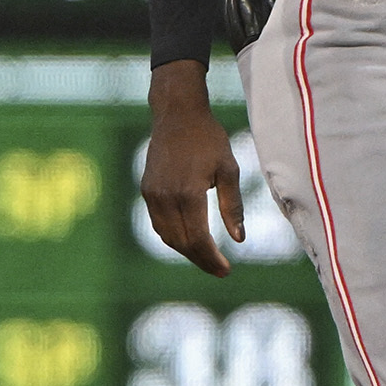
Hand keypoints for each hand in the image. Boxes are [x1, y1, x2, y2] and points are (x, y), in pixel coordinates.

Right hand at [140, 59, 246, 277]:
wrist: (176, 115)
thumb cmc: (209, 139)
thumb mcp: (229, 170)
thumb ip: (233, 207)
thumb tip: (239, 240)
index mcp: (188, 194)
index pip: (198, 239)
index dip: (212, 259)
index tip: (226, 270)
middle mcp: (165, 198)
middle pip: (181, 243)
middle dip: (201, 260)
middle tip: (220, 270)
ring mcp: (152, 195)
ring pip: (167, 236)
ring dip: (186, 251)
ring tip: (206, 257)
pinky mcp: (146, 190)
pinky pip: (158, 223)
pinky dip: (173, 236)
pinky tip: (189, 238)